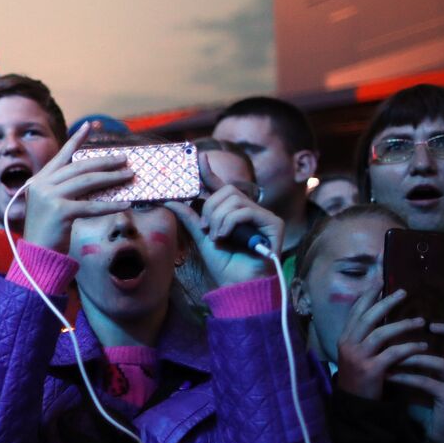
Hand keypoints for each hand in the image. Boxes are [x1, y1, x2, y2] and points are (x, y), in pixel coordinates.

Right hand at [19, 124, 131, 252]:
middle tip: (124, 160)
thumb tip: (97, 179)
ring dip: (112, 178)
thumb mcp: (53, 205)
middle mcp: (42, 185)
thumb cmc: (48, 232)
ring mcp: (49, 197)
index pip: (61, 156)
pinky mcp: (59, 211)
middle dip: (105, 162)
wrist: (36, 256)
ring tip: (129, 176)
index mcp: (39, 181)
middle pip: (79, 167)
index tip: (89, 126)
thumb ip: (67, 190)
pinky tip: (125, 204)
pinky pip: (92, 205)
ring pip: (87, 182)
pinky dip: (111, 205)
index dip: (76, 140)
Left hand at [165, 157, 284, 285]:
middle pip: (226, 191)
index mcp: (233, 212)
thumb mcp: (201, 237)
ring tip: (217, 237)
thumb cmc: (223, 264)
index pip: (221, 187)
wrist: (237, 285)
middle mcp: (249, 211)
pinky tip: (226, 237)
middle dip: (210, 209)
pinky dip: (230, 223)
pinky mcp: (273, 224)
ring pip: (233, 200)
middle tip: (207, 229)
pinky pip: (245, 211)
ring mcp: (263, 216)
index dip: (210, 172)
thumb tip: (170, 200)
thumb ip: (190, 218)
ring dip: (218, 220)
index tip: (199, 157)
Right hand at [333, 288, 427, 399]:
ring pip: (380, 333)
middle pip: (367, 317)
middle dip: (386, 302)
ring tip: (420, 321)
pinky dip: (409, 348)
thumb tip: (381, 316)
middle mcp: (348, 344)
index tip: (380, 282)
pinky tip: (422, 346)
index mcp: (344, 338)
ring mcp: (358, 357)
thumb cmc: (360, 377)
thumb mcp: (356, 354)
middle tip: (404, 292)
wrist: (355, 405)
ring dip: (402, 325)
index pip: (355, 312)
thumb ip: (364, 336)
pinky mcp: (371, 370)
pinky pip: (393, 354)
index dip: (367, 296)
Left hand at [387, 303, 443, 442]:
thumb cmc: (424, 404)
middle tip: (429, 323)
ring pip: (441, 363)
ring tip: (391, 353)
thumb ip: (414, 359)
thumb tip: (390, 336)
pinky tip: (391, 375)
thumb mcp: (419, 377)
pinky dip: (407, 377)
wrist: (433, 437)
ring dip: (414, 357)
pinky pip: (427, 383)